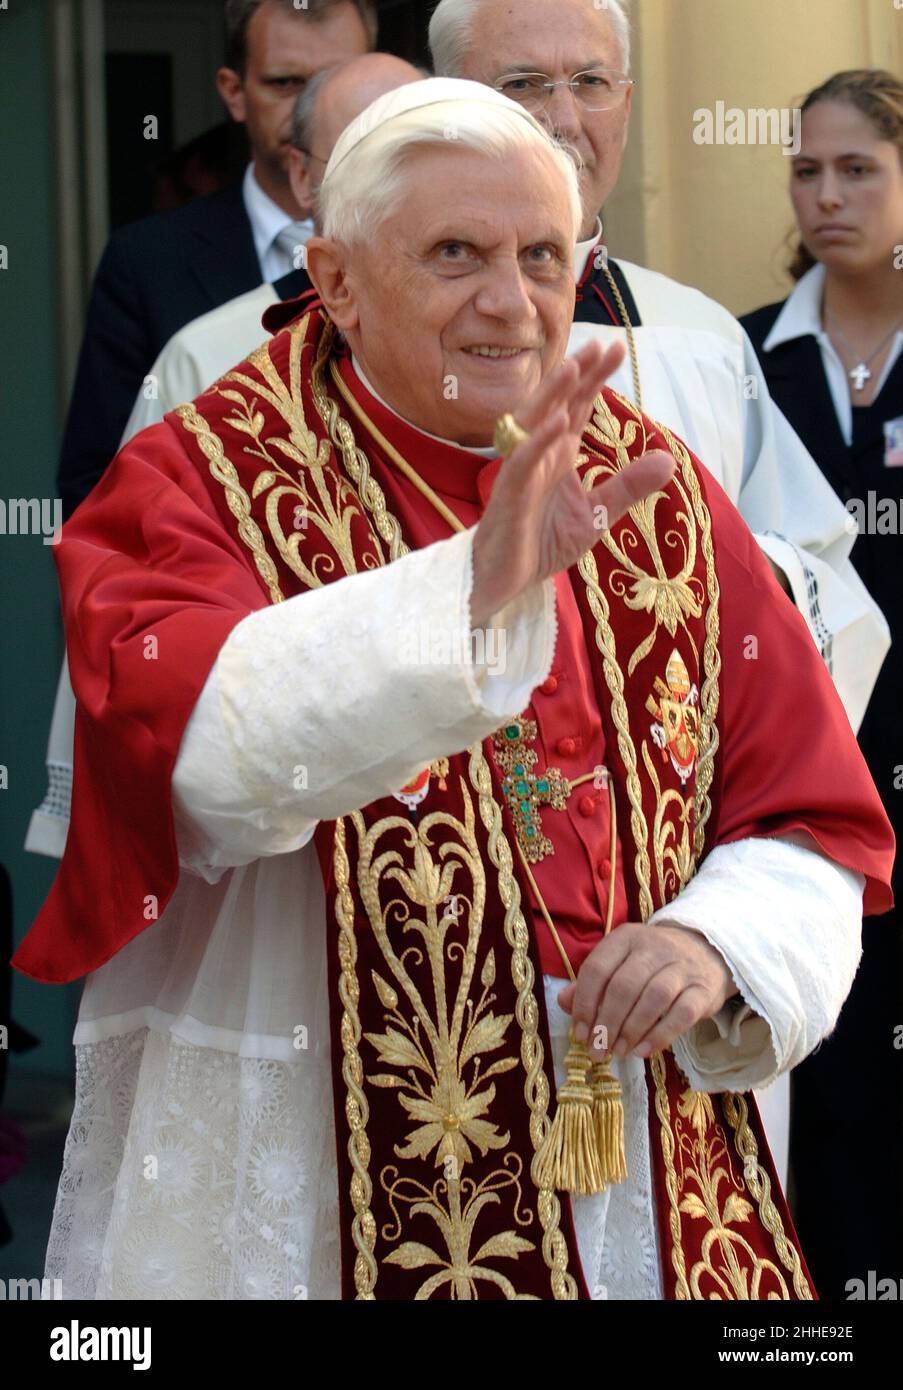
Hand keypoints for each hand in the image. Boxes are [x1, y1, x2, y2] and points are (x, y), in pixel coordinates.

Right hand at [470, 339, 675, 626]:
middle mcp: (540, 454)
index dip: (596, 379)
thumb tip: (669, 460)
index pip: (579, 407)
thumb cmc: (541, 542)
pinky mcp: (510, 494)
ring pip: (536, 422)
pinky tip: (558, 423)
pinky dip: (540, 441)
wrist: (505, 579)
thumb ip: (628, 487)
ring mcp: (523, 471)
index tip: (616, 349)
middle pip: (560, 404)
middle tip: (602, 344)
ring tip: (574, 367)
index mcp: (559, 455)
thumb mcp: (597, 514)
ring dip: (554, 394)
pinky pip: (523, 462)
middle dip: (579, 374)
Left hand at [556, 921, 738, 1059]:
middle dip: (607, 1023)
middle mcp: (654, 947)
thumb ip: (592, 983)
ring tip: (618, 1051)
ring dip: (631, 1030)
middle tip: (598, 1049)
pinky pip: (682, 1014)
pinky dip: (660, 1035)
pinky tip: (643, 1051)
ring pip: (654, 998)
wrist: (706, 952)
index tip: (580, 1033)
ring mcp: (682, 966)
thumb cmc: (652, 964)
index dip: (585, 1004)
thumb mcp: (620, 963)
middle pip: (624, 986)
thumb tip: (563, 1002)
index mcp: (626, 938)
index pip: (598, 968)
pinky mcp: (703, 989)